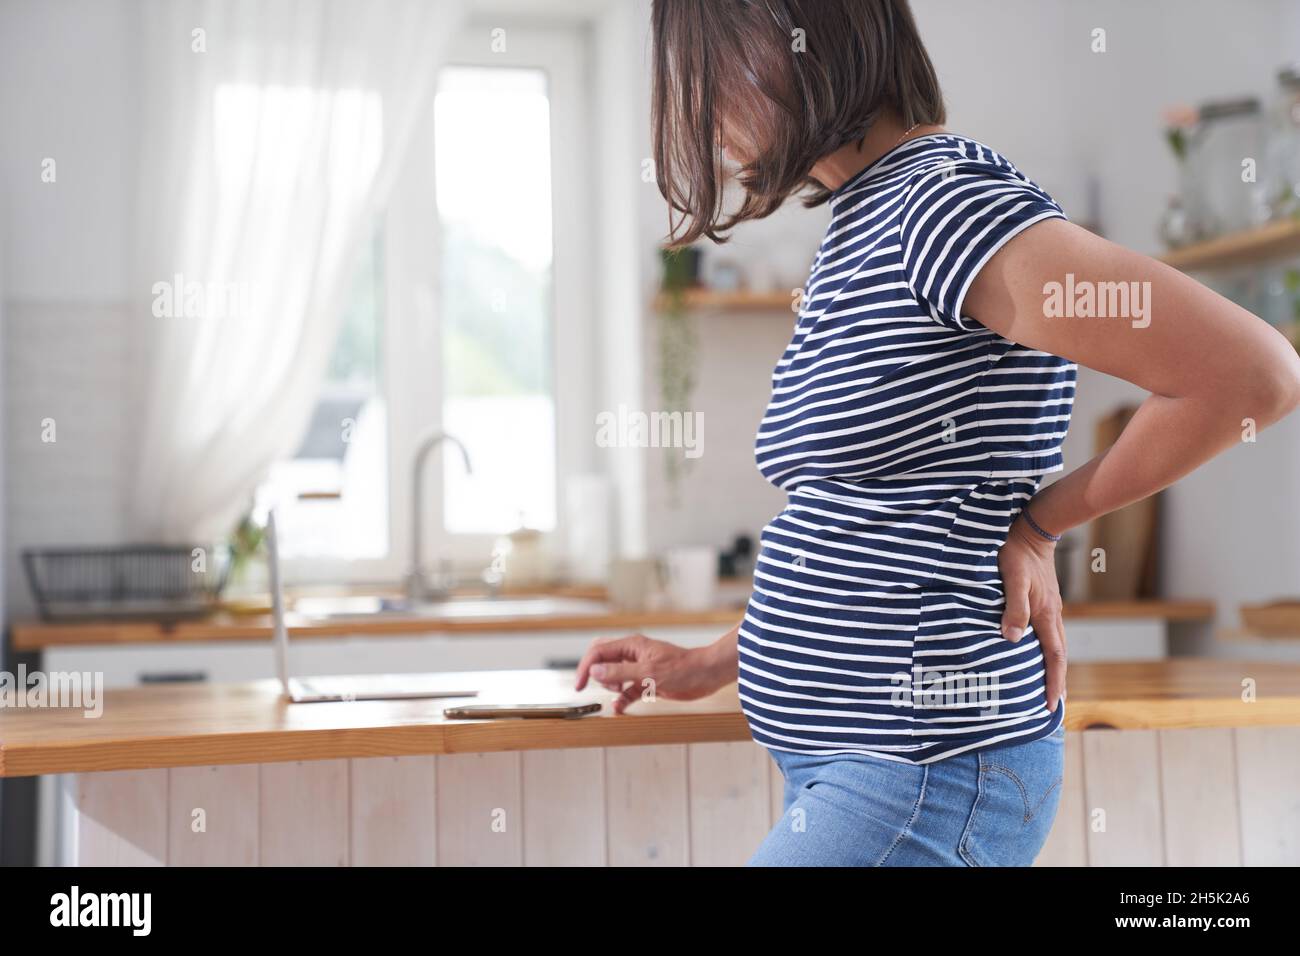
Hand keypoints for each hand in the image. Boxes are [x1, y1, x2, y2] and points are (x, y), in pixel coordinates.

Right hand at [574, 632, 734, 714]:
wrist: (706, 676)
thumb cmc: (682, 669)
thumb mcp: (648, 672)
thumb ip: (620, 671)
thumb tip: (594, 670)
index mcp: (631, 645)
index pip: (598, 652)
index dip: (585, 667)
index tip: (579, 685)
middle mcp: (633, 655)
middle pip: (603, 660)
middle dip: (597, 674)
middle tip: (601, 687)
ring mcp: (640, 669)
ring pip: (613, 676)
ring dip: (611, 687)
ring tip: (620, 693)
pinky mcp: (647, 683)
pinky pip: (627, 691)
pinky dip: (622, 699)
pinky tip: (620, 708)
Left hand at [998, 514, 1066, 712]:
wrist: (1033, 529)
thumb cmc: (1016, 553)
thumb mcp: (1012, 578)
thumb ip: (1013, 607)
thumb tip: (1011, 639)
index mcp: (1045, 614)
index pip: (1054, 657)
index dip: (1052, 681)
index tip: (1050, 705)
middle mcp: (1052, 614)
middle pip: (1059, 655)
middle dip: (1057, 681)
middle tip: (1054, 706)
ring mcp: (1051, 607)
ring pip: (1056, 644)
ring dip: (1054, 667)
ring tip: (1050, 685)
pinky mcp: (1046, 600)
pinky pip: (1050, 631)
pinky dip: (1049, 649)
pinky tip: (1039, 650)